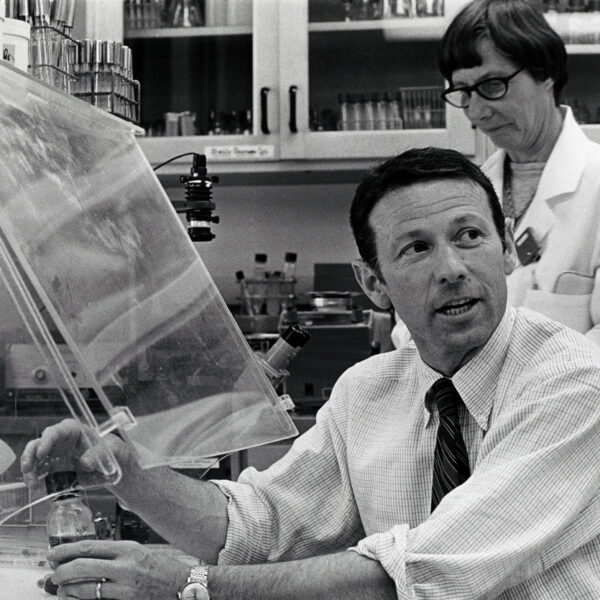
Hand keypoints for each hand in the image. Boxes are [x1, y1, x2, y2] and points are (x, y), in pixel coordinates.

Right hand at [20, 418, 129, 487]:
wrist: (109, 465)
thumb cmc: (110, 451)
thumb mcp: (111, 450)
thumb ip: (100, 454)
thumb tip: (85, 462)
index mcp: (73, 431)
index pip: (56, 431)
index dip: (46, 440)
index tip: (41, 453)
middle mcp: (59, 441)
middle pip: (38, 444)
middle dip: (30, 455)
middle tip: (28, 469)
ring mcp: (54, 456)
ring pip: (34, 459)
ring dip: (30, 471)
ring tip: (32, 484)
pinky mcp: (52, 470)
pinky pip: (39, 474)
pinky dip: (36, 481)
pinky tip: (37, 489)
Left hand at [48, 540, 189, 599]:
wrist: (184, 587)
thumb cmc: (163, 569)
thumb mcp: (139, 553)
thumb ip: (115, 555)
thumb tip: (86, 557)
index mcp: (129, 549)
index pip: (90, 547)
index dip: (66, 550)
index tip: (53, 553)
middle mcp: (126, 566)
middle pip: (83, 566)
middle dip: (62, 571)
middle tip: (53, 574)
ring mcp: (126, 587)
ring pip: (86, 588)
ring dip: (68, 590)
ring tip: (62, 589)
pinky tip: (76, 598)